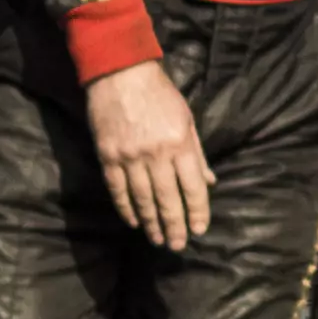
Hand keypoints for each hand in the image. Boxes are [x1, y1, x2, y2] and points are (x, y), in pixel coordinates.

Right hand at [84, 58, 213, 248]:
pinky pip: (118, 190)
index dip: (198, 212)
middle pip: (168, 199)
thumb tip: (210, 182)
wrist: (119, 73)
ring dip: (151, 223)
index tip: (200, 229)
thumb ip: (197, 154)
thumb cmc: (160, 94)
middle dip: (175, 226)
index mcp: (180, 144)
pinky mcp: (108, 156)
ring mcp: (130, 157)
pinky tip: (134, 222)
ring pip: (143, 199)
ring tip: (158, 240)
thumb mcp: (187, 119)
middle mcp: (157, 154)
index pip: (194, 187)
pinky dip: (126, 208)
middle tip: (178, 245)